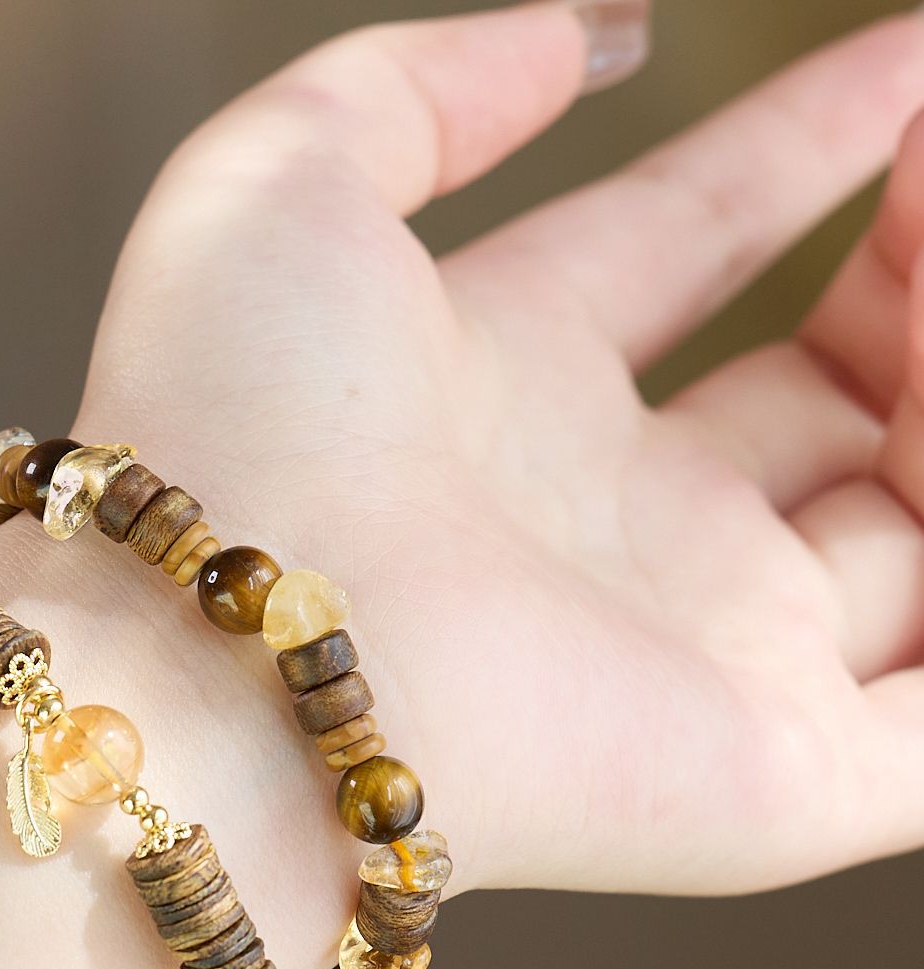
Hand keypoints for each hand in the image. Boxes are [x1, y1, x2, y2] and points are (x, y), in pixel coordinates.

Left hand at [69, 2, 923, 894]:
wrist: (227, 666)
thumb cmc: (229, 432)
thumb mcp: (286, 185)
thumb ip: (426, 89)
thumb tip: (586, 42)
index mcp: (503, 390)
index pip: (689, 244)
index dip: (804, 147)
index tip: (911, 56)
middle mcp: (609, 526)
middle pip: (823, 387)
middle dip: (912, 268)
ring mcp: (702, 655)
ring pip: (918, 521)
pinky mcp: (772, 780)